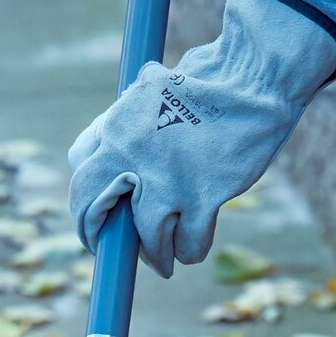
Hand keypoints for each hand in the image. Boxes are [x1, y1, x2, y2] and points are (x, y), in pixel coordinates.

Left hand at [68, 0, 335, 277]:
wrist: (254, 78)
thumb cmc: (208, 83)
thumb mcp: (151, 90)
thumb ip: (124, 121)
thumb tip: (99, 152)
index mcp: (118, 127)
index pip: (81, 173)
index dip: (87, 202)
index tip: (100, 216)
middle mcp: (132, 155)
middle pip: (95, 213)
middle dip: (104, 239)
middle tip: (117, 251)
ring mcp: (167, 181)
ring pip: (148, 240)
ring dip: (156, 255)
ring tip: (166, 258)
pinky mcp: (202, 198)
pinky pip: (188, 244)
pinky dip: (191, 250)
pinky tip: (195, 245)